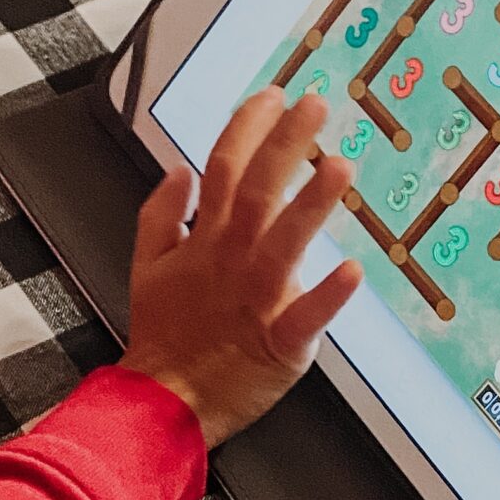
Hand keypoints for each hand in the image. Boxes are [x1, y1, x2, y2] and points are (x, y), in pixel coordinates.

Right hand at [121, 87, 362, 448]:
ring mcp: (257, 298)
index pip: (224, 166)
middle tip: (315, 105)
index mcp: (207, 239)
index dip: (247, 126)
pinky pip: (306, 316)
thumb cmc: (164, 338)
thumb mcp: (146, 267)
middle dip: (286, 143)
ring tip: (340, 167)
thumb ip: (160, 215)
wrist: (163, 404)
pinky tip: (353, 271)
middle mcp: (233, 259)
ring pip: (285, 242)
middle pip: (258, 188)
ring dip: (312, 204)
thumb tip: (177, 170)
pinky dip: (328, 296)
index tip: (273, 95)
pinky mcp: (280, 342)